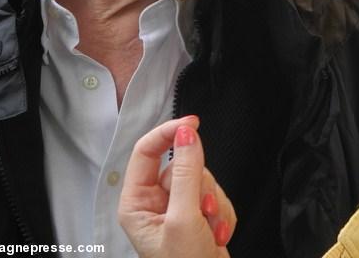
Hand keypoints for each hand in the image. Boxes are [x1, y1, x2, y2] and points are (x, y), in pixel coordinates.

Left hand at [119, 116, 235, 257]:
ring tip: (210, 230)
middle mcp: (154, 204)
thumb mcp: (185, 218)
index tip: (193, 124)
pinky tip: (216, 235)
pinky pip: (216, 195)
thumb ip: (187, 172)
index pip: (147, 151)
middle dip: (201, 187)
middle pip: (183, 165)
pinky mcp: (197, 216)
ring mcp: (177, 210)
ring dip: (214, 204)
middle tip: (202, 211)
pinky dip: (222, 214)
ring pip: (203, 179)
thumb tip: (187, 133)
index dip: (169, 133)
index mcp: (137, 202)